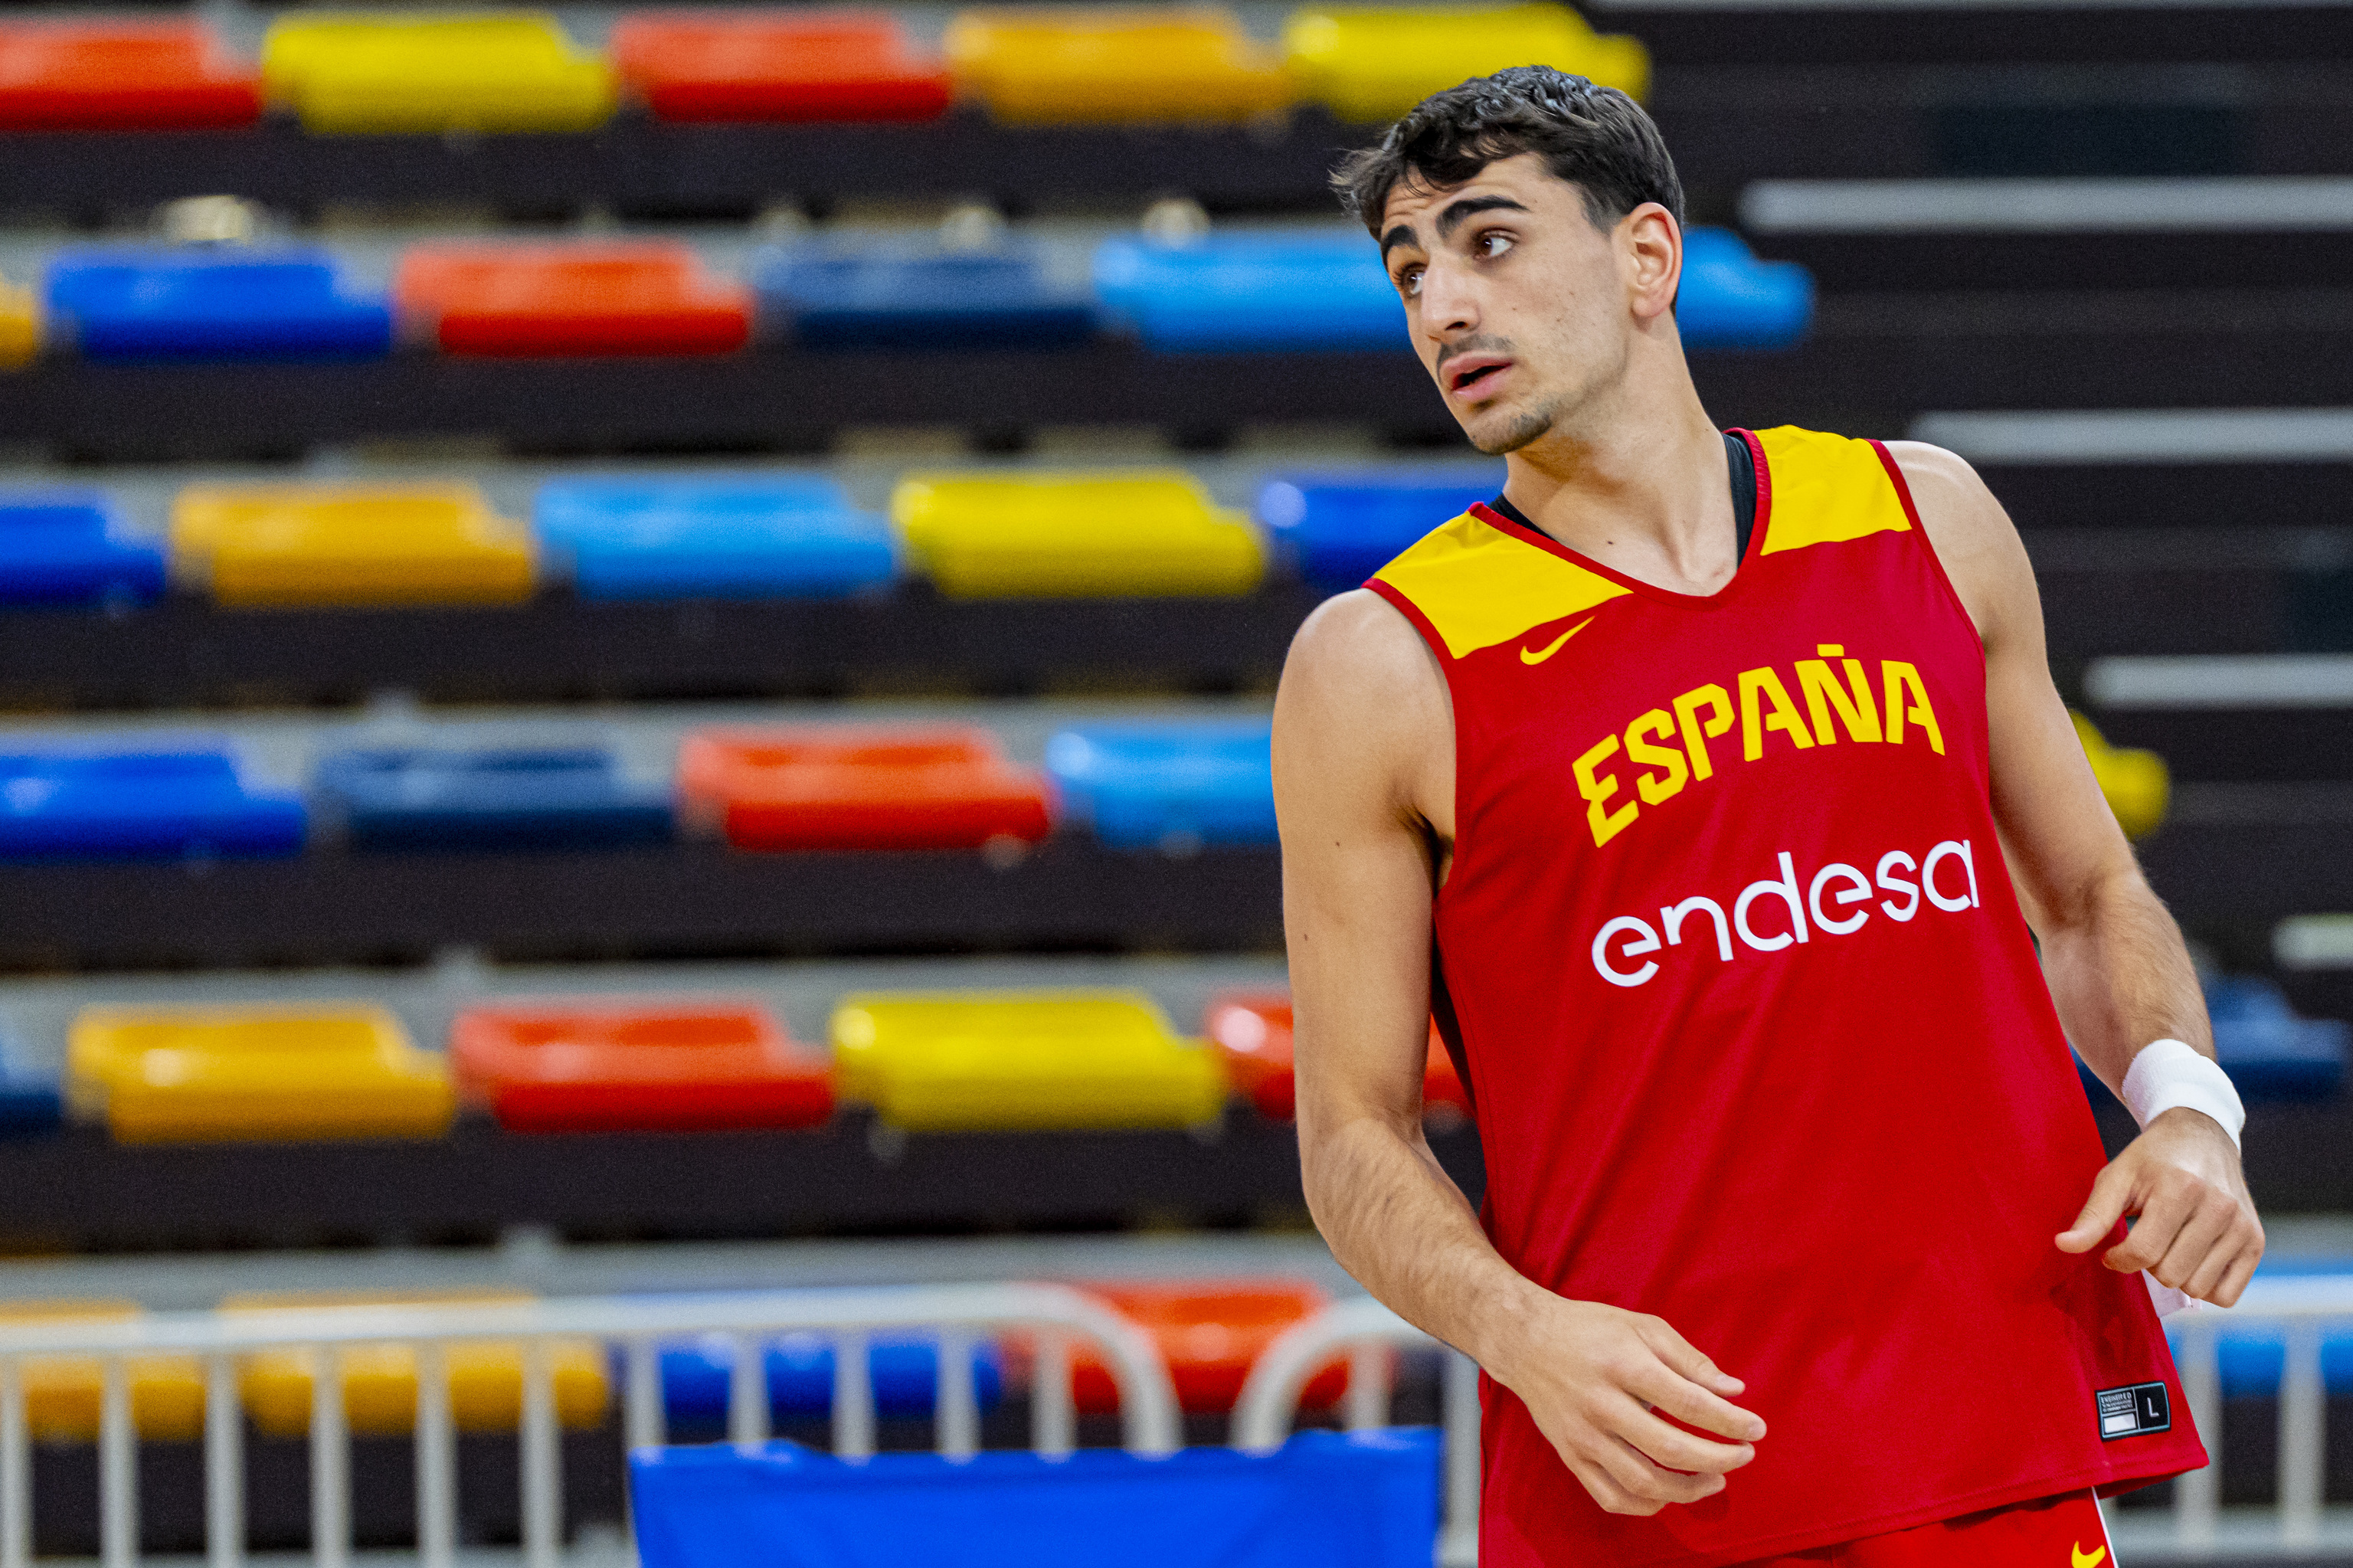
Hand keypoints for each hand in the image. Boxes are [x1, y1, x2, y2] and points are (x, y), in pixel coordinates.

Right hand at [1486, 1293, 1764, 1516]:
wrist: (1525, 1341)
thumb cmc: (1590, 1329)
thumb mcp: (1643, 1326)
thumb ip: (1690, 1359)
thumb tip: (1734, 1391)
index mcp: (1623, 1364)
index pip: (1688, 1403)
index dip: (1730, 1421)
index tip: (1756, 1428)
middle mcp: (1600, 1404)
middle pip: (1670, 1449)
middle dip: (1719, 1459)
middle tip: (1744, 1455)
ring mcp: (1582, 1435)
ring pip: (1643, 1482)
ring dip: (1689, 1489)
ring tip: (1715, 1479)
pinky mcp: (1570, 1456)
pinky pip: (1611, 1497)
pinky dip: (1647, 1505)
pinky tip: (1670, 1493)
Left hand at [2056, 1106, 2264, 1305]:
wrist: (2201, 1136)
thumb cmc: (2152, 1160)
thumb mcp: (2116, 1177)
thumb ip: (2092, 1216)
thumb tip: (2063, 1246)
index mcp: (2180, 1189)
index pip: (2143, 1253)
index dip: (2118, 1259)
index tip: (2113, 1249)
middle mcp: (2219, 1208)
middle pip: (2170, 1275)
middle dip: (2148, 1264)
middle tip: (2147, 1238)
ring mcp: (2242, 1227)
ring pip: (2197, 1289)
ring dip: (2174, 1274)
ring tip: (2170, 1243)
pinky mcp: (2256, 1241)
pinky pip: (2226, 1295)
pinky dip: (2205, 1286)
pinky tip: (2192, 1258)